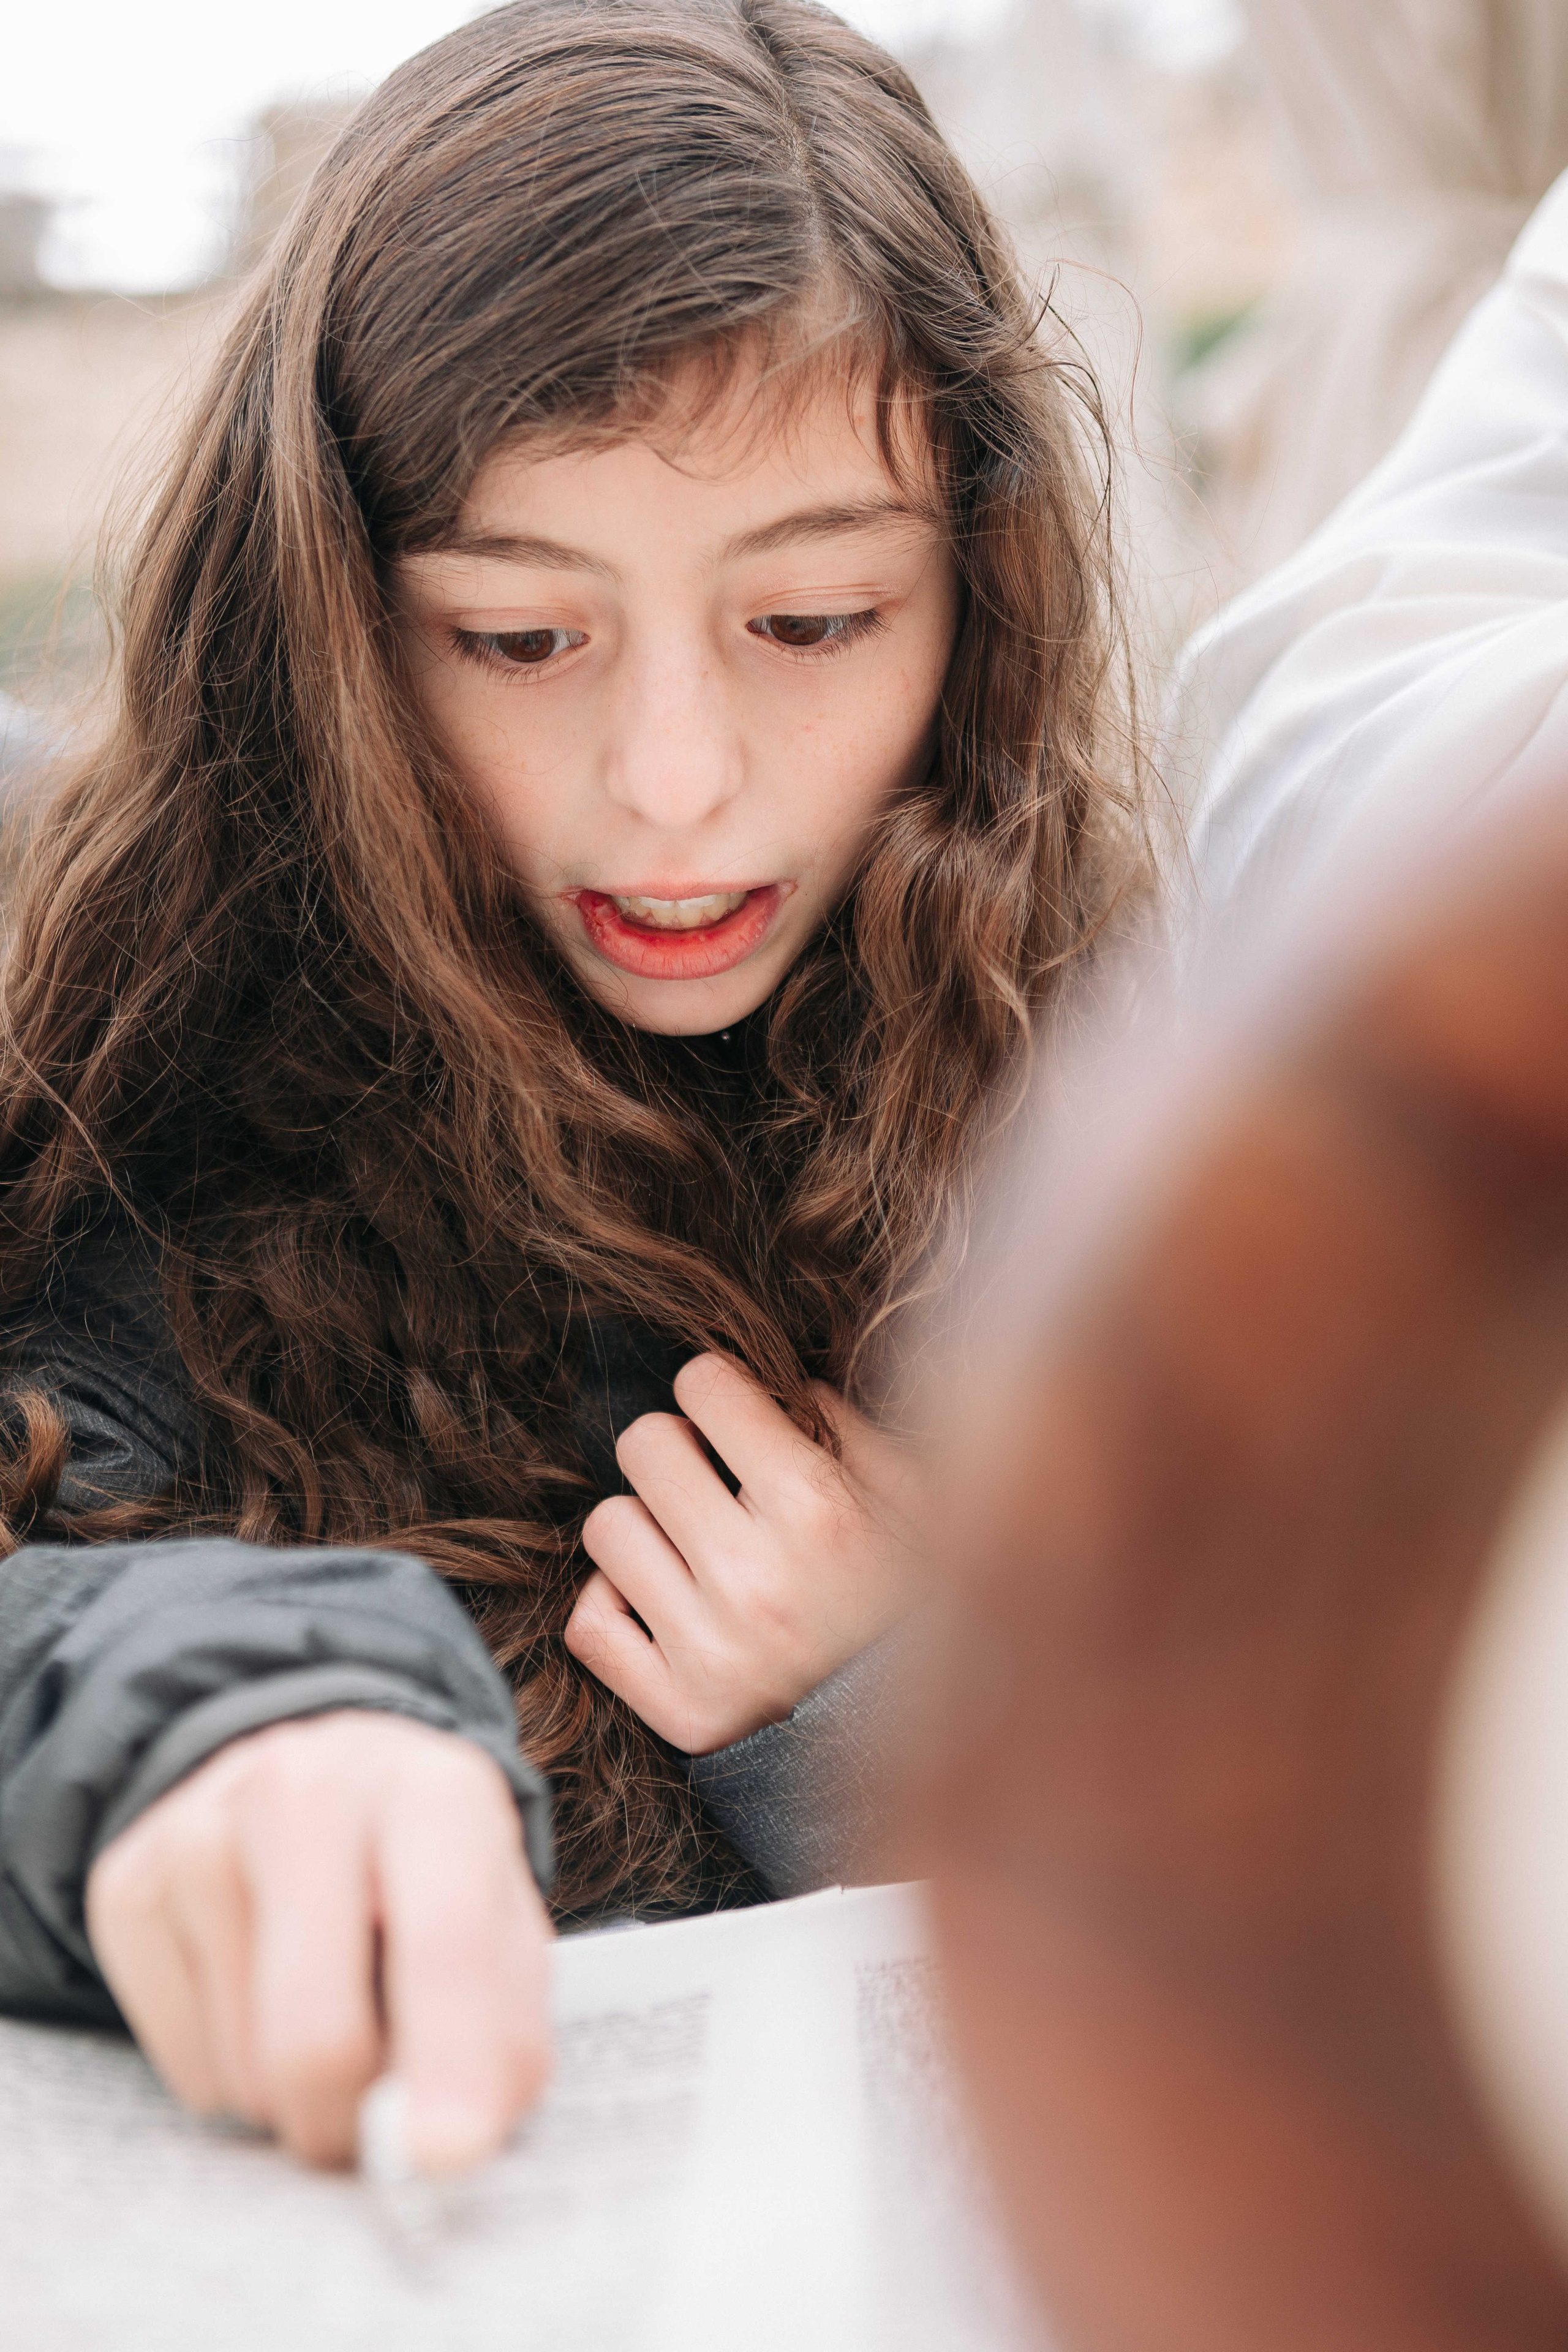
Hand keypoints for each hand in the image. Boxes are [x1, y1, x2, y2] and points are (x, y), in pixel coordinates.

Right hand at [84, 1711, 551, 2171]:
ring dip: (295, 2099)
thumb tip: (444, 2148)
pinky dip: (233, 2076)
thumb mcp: (503, 1928)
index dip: (451, 2064)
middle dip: (353, 2123)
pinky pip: (183, 2071)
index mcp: (432, 1791)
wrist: (322, 1783)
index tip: (446, 2156)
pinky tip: (259, 1997)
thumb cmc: (428, 1875)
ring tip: (327, 2015)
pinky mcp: (128, 1884)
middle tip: (379, 2125)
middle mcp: (308, 1789)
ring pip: (246, 2073)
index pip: (445, 1942)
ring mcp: (203, 1830)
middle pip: (317, 2037)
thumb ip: (503, 2037)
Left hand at [564, 1351, 924, 1753]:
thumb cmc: (924, 1601)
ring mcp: (711, 1651)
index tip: (732, 1417)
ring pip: (607, 1527)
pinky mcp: (681, 1711)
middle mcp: (755, 1578)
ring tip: (694, 1550)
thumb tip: (780, 1386)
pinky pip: (588, 1624)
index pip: (703, 1386)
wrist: (937, 1740)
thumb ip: (849, 1431)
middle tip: (710, 1480)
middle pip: (642, 1445)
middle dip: (676, 1450)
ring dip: (646, 1528)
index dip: (717, 1391)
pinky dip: (617, 1606)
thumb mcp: (919, 1501)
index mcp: (819, 1512)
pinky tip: (667, 1605)